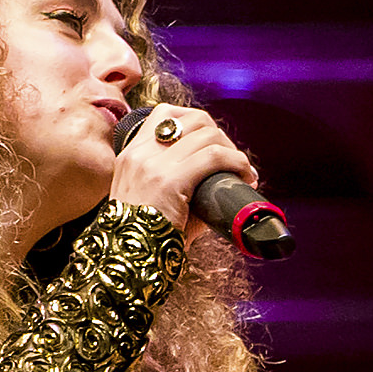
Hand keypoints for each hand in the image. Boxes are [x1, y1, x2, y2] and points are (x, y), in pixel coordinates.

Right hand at [109, 102, 258, 227]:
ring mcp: (152, 165)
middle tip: (233, 161)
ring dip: (233, 151)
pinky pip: (213, 156)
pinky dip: (237, 162)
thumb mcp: (152, 197)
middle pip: (193, 119)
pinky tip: (245, 176)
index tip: (213, 145)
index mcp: (132, 154)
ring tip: (243, 171)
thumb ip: (176, 179)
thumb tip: (217, 178)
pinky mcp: (169, 181)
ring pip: (207, 135)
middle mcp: (140, 153)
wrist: (127, 258)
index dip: (198, 123)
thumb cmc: (145, 235)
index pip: (166, 114)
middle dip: (221, 136)